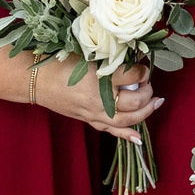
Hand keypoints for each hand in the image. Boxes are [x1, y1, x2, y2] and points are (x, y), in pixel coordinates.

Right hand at [32, 61, 158, 138]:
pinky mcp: (89, 120)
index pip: (133, 76)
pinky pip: (111, 130)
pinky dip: (126, 135)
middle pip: (135, 101)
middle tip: (149, 83)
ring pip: (127, 119)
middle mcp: (99, 100)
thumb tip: (134, 61)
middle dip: (147, 92)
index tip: (144, 66)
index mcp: (100, 79)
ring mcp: (94, 113)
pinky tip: (138, 138)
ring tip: (156, 102)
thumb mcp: (88, 55)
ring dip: (145, 112)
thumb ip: (111, 60)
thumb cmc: (61, 64)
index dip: (143, 71)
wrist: (38, 81)